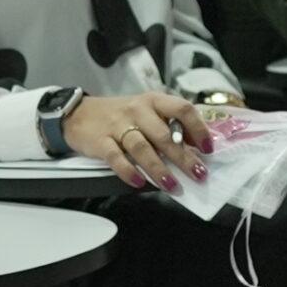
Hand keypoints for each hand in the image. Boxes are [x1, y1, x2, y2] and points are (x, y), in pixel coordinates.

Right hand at [64, 92, 214, 190]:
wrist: (79, 113)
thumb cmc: (120, 116)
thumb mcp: (147, 112)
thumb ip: (169, 125)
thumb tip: (195, 147)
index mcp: (153, 101)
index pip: (182, 109)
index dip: (198, 129)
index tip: (208, 148)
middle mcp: (137, 110)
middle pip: (164, 134)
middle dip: (183, 157)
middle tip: (198, 174)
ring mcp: (118, 125)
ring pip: (142, 147)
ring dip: (159, 169)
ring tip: (172, 185)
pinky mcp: (100, 141)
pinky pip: (116, 157)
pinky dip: (129, 171)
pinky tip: (140, 183)